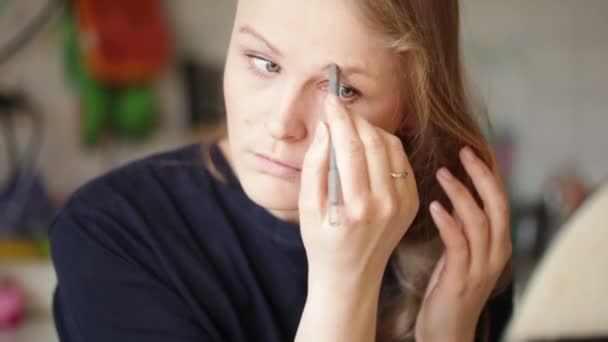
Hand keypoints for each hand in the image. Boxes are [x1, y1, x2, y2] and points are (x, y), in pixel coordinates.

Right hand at [298, 94, 418, 285]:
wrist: (350, 276)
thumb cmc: (322, 243)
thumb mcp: (306, 208)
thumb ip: (314, 166)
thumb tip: (324, 128)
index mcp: (354, 207)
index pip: (348, 146)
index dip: (338, 118)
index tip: (329, 100)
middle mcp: (384, 204)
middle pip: (372, 141)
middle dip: (353, 118)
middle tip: (337, 107)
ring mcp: (403, 203)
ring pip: (391, 146)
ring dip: (369, 128)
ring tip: (350, 125)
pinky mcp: (412, 202)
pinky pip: (401, 161)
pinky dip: (385, 145)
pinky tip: (368, 144)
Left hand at [415, 147, 512, 341]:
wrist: (447, 333)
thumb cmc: (450, 292)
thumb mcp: (460, 255)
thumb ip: (462, 230)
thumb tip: (454, 197)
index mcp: (497, 245)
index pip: (499, 202)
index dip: (488, 175)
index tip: (471, 151)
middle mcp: (495, 254)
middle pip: (497, 205)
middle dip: (482, 175)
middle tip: (464, 152)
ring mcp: (480, 267)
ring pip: (479, 221)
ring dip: (461, 193)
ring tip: (443, 173)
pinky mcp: (461, 278)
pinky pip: (458, 244)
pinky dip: (448, 222)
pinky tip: (435, 207)